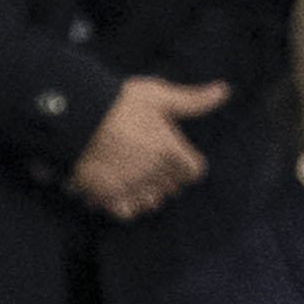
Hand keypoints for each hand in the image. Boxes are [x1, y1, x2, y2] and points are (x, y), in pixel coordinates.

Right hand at [66, 75, 227, 221]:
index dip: (188, 165)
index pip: (194, 171)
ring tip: (137, 180)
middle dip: (167, 179)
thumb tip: (225, 90)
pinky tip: (121, 193)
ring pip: (151, 202)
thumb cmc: (120, 103)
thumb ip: (192, 100)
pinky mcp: (108, 194)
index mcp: (170, 150)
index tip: (177, 157)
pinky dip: (127, 206)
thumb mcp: (160, 95)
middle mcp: (154, 172)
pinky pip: (127, 212)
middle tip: (153, 165)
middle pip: (173, 188)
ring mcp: (131, 185)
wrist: (78, 117)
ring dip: (148, 193)